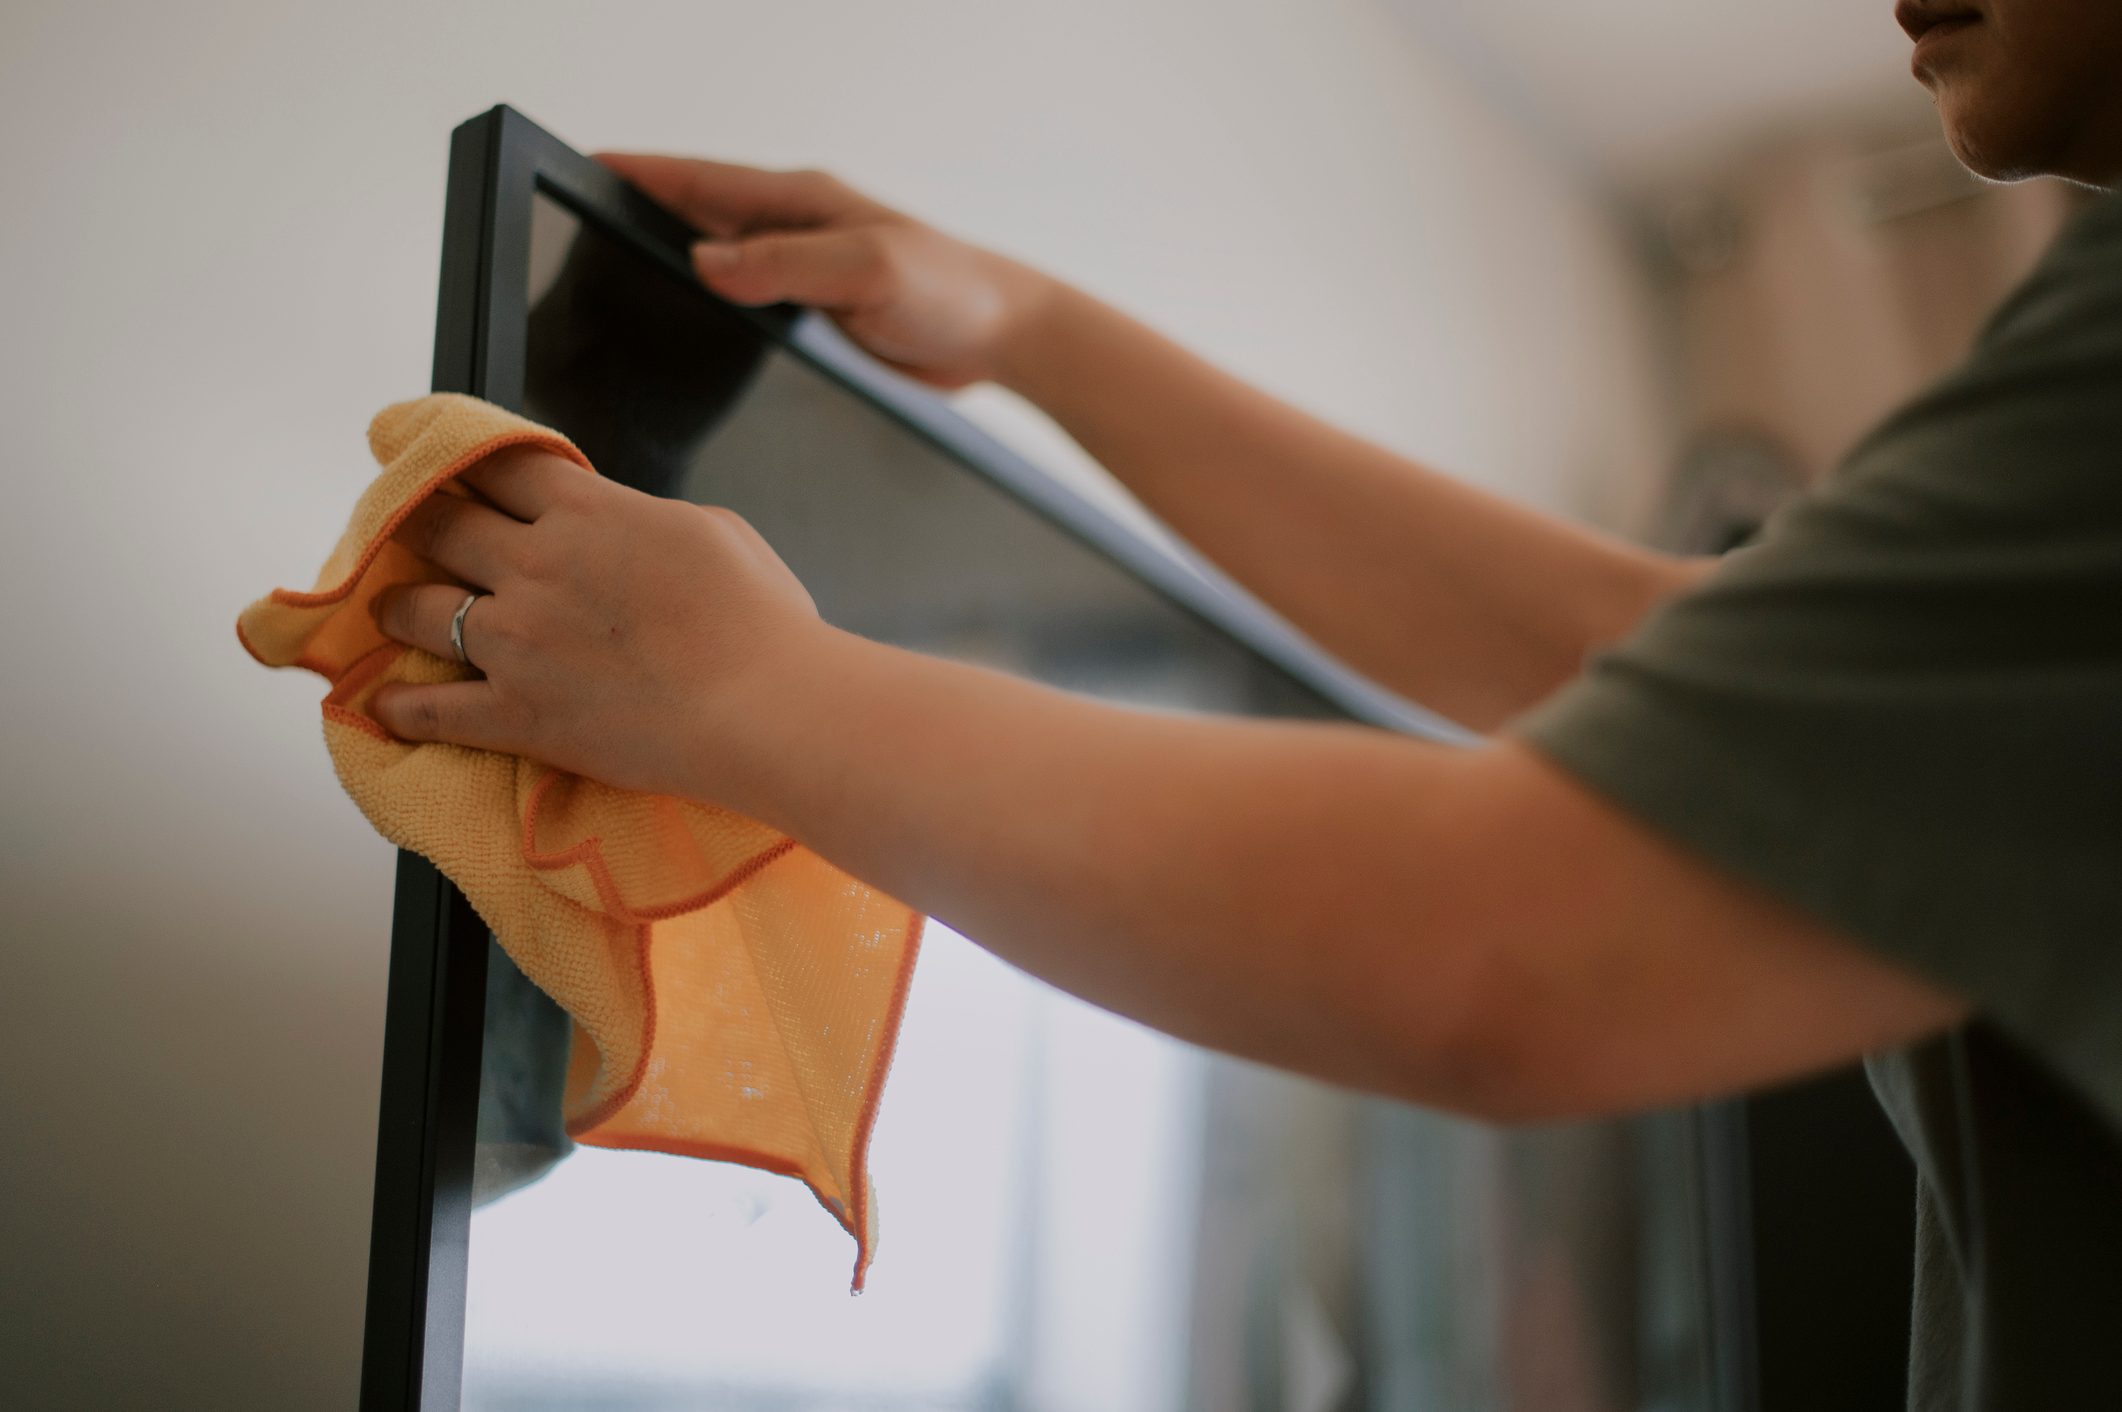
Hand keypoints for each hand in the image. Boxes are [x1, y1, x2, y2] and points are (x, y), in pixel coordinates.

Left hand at [365, 444, 824, 805]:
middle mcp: (536, 566)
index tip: (439, 460)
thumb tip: (625, 528)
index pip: (498, 465)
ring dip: (397, 606)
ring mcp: (518, 641)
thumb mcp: (714, 530)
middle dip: (414, 521)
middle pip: (439, 523)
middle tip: (404, 527)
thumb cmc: (760, 622)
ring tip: (391, 610)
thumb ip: (646, 517)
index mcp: (588, 512)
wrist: (763, 707)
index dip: (461, 459)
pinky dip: (399, 709)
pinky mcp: (518, 713)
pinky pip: (432, 711)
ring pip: (417, 609)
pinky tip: (381, 706)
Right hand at [595, 151, 1051, 389]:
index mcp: (803, 201)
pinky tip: (686, 333)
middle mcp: (797, 228)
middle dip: (639, 218)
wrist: (1005, 336)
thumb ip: (787, 264)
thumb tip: (705, 262)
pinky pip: (748, 304)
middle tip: (576, 233)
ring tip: (608, 283)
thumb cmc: (951, 291)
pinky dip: (712, 309)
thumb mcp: (867, 270)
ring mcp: (804, 270)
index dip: (642, 174)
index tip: (585, 169)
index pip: (702, 180)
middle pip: (698, 217)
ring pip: (719, 264)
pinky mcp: (816, 313)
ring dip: (673, 267)